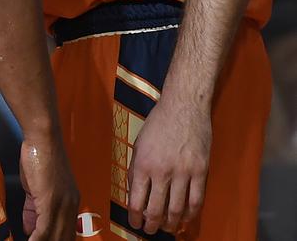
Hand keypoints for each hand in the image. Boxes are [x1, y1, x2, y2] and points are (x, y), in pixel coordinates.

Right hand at [20, 135, 78, 239]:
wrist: (43, 137)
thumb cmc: (40, 156)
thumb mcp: (37, 187)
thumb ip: (34, 209)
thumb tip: (29, 229)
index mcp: (71, 202)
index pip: (66, 234)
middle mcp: (71, 206)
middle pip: (63, 239)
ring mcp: (62, 205)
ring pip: (54, 238)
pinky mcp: (51, 203)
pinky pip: (43, 231)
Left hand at [128, 97, 210, 234]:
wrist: (183, 105)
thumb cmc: (159, 122)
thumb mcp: (139, 143)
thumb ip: (136, 168)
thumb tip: (134, 192)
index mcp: (143, 163)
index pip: (136, 200)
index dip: (134, 217)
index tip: (135, 222)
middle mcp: (162, 171)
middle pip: (156, 210)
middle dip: (151, 225)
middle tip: (149, 230)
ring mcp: (182, 172)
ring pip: (176, 209)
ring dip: (170, 224)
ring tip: (166, 228)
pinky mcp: (200, 171)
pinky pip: (196, 201)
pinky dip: (189, 214)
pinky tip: (184, 218)